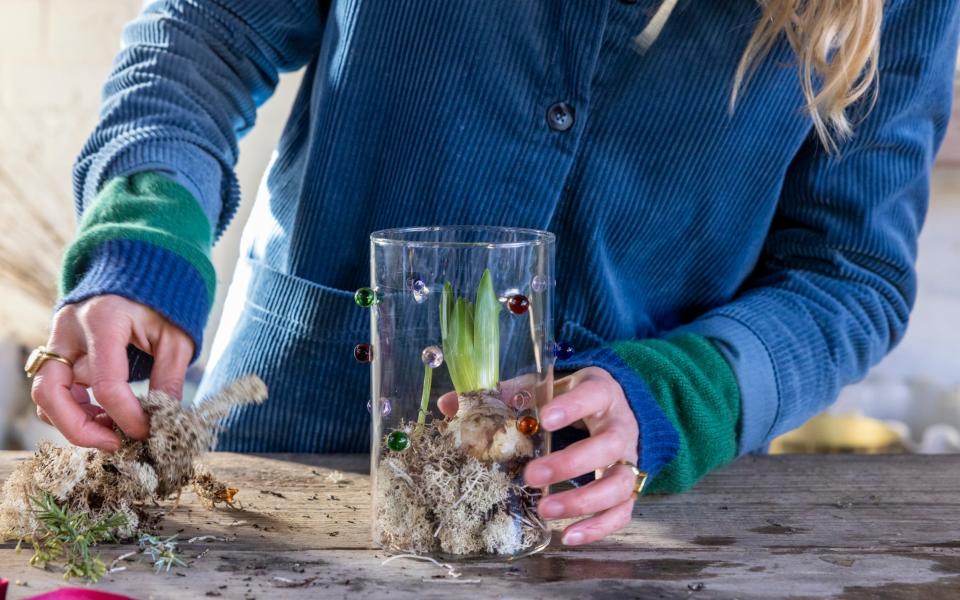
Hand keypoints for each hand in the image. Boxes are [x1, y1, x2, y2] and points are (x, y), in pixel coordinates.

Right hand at [31, 295, 192, 450]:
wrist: (137, 269)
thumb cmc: (160, 301)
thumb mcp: (176, 336)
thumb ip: (170, 377)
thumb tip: (166, 420)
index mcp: (104, 319)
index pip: (106, 384)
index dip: (127, 416)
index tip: (147, 433)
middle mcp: (70, 329)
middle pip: (50, 391)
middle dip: (79, 428)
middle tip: (115, 445)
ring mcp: (58, 339)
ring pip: (44, 394)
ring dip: (73, 422)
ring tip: (113, 432)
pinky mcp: (58, 350)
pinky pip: (53, 389)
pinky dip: (73, 410)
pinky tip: (104, 417)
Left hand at [438, 367, 639, 545]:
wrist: (613, 407)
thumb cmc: (570, 398)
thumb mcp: (543, 387)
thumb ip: (503, 394)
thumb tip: (448, 405)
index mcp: (600, 392)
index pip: (592, 395)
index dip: (572, 406)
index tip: (544, 418)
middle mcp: (621, 426)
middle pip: (607, 446)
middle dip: (570, 463)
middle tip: (531, 475)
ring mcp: (629, 459)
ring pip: (618, 484)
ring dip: (583, 501)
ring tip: (546, 510)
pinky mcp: (628, 488)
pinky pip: (622, 512)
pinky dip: (599, 527)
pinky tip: (569, 536)